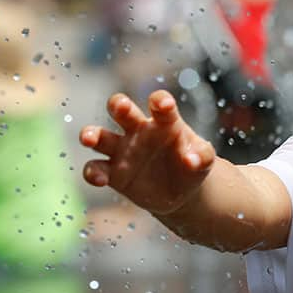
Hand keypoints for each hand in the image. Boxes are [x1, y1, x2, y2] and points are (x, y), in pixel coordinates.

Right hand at [81, 91, 216, 215]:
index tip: (165, 104)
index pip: (159, 103)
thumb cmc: (192, 165)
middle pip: (122, 109)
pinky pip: (95, 168)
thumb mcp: (204, 161)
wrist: (180, 191)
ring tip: (88, 139)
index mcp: (164, 122)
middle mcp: (139, 131)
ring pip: (100, 136)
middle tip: (119, 106)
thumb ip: (203, 157)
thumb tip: (191, 160)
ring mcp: (122, 150)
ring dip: (90, 134)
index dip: (160, 101)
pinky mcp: (112, 173)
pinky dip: (93, 173)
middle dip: (118, 104)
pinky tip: (99, 180)